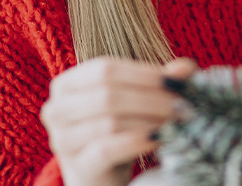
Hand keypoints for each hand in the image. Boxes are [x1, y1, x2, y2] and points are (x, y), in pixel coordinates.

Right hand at [41, 56, 196, 185]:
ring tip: (177, 122)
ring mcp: (62, 139)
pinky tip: (160, 139)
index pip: (106, 68)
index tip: (177, 82)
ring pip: (110, 121)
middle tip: (184, 105)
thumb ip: (157, 81)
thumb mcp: (135, 100)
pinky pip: (108, 148)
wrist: (100, 175)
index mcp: (67, 83)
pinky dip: (138, 141)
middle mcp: (56, 109)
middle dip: (152, 98)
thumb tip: (185, 67)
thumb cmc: (117, 131)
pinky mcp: (77, 166)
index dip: (144, 73)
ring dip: (150, 119)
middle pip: (108, 94)